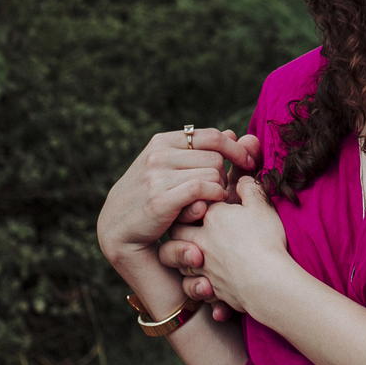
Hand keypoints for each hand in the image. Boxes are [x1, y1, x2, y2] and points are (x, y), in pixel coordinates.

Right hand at [98, 128, 259, 266]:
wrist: (117, 231)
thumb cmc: (151, 199)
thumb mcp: (173, 170)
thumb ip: (203, 152)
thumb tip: (235, 133)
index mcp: (162, 141)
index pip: (212, 136)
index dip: (235, 150)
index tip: (248, 164)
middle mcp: (157, 153)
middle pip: (216, 158)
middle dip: (223, 177)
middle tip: (218, 195)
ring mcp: (155, 175)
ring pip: (212, 174)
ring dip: (217, 192)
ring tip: (208, 205)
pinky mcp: (158, 199)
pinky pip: (203, 189)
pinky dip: (212, 199)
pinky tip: (206, 210)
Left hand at [159, 177, 294, 316]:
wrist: (267, 281)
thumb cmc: (265, 240)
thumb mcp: (262, 206)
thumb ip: (249, 188)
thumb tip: (241, 179)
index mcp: (212, 216)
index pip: (194, 203)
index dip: (200, 202)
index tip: (211, 204)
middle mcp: (201, 240)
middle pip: (177, 229)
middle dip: (182, 227)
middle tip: (195, 227)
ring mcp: (202, 265)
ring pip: (177, 258)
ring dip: (184, 257)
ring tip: (199, 256)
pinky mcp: (208, 288)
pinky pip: (191, 286)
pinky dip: (196, 285)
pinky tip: (207, 282)